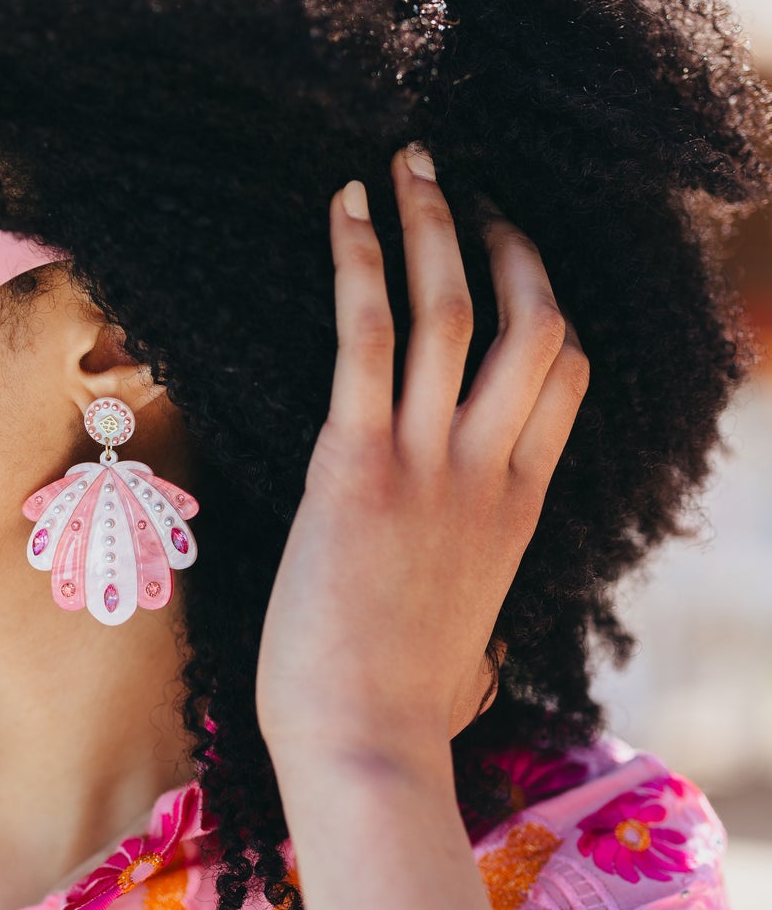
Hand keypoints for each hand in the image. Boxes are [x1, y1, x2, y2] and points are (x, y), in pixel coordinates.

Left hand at [257, 148, 588, 785]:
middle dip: (507, 241)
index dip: (549, 303)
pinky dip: (358, 261)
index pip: (566, 376)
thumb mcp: (465, 644)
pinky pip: (368, 337)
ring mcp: (432, 466)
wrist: (364, 749)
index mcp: (519, 507)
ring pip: (457, 310)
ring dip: (435, 222)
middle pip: (536, 323)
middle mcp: (491, 472)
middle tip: (466, 188)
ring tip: (408, 160)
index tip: (512, 262)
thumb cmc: (397, 711)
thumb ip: (473, 615)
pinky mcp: (357, 468)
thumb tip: (467, 656)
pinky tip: (342, 205)